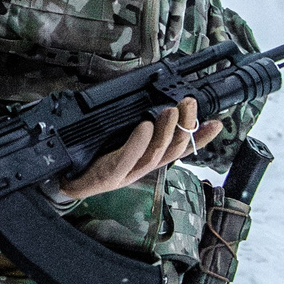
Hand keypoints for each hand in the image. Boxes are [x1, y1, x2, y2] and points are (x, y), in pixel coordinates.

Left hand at [58, 96, 223, 199]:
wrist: (67, 180)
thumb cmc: (93, 161)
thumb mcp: (121, 143)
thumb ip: (141, 129)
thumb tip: (156, 105)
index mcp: (148, 160)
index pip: (181, 150)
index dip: (200, 138)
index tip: (216, 123)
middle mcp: (142, 168)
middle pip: (172, 150)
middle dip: (184, 126)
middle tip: (188, 103)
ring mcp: (127, 173)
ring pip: (154, 154)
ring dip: (165, 131)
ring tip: (170, 110)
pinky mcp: (110, 174)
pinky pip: (127, 157)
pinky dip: (138, 142)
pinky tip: (144, 127)